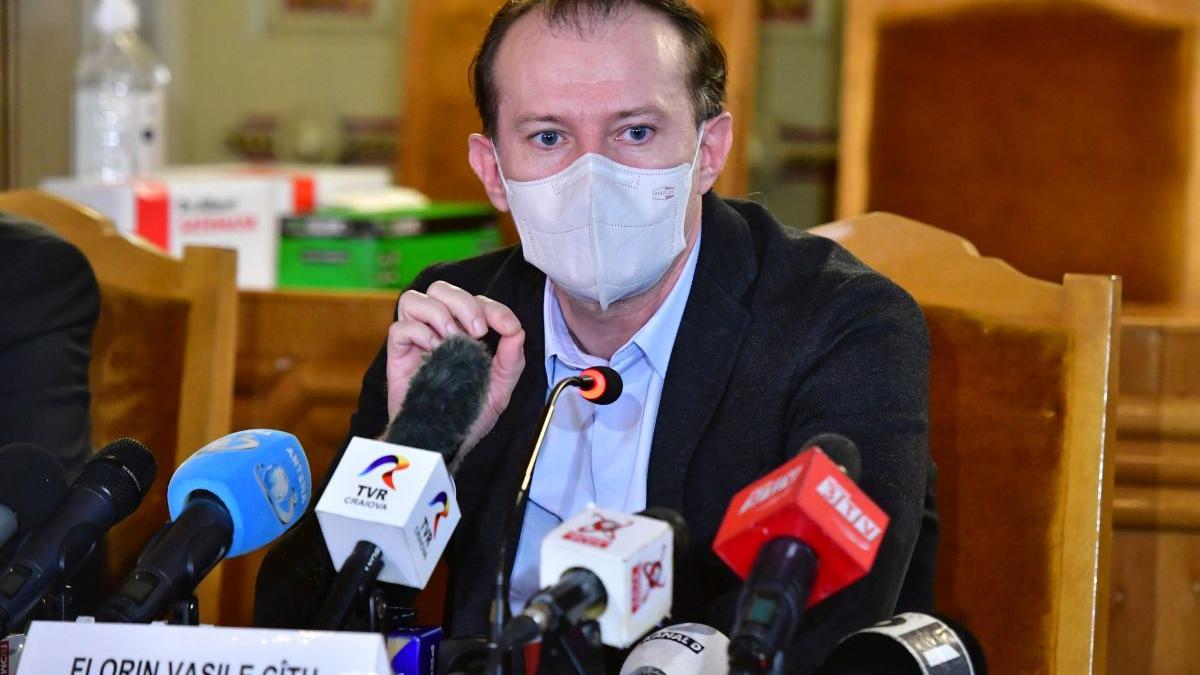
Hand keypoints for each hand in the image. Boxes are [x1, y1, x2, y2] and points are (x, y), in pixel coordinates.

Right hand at [386, 280, 525, 452]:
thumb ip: (511, 360)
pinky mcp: (397, 356)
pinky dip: (418, 333)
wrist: (442, 444)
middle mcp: (439, 330)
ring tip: (451, 340)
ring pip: (414, 298)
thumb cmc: (468, 415)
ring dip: (438, 313)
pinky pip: (399, 327)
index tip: (504, 326)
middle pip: (441, 288)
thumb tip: (516, 330)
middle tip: (476, 331)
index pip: (475, 300)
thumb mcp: (500, 390)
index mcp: (464, 332)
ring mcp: (416, 341)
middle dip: (463, 302)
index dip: (492, 306)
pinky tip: (432, 353)